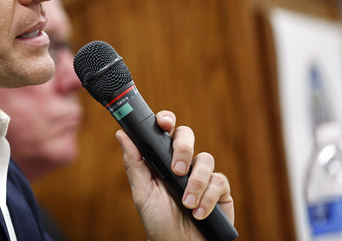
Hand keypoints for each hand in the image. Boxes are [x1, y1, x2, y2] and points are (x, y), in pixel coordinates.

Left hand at [116, 111, 233, 240]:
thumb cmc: (158, 220)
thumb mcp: (142, 192)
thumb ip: (134, 163)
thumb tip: (121, 134)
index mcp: (162, 159)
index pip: (165, 131)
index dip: (166, 120)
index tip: (164, 123)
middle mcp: (183, 162)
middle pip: (187, 135)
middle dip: (183, 149)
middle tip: (176, 171)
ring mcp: (202, 175)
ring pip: (205, 159)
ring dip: (195, 183)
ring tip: (187, 204)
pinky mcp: (220, 190)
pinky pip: (219, 181)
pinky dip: (207, 198)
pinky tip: (198, 213)